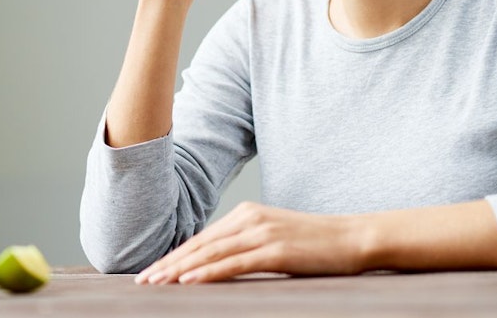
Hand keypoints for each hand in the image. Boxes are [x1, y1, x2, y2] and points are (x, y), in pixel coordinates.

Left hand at [134, 202, 363, 284]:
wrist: (354, 237)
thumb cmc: (317, 244)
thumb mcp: (276, 238)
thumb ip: (248, 245)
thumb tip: (220, 263)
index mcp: (247, 213)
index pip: (203, 238)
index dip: (175, 255)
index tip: (153, 270)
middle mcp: (250, 218)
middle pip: (200, 245)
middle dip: (169, 264)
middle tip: (143, 280)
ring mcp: (262, 233)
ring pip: (211, 254)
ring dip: (179, 270)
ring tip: (156, 283)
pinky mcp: (275, 251)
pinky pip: (234, 263)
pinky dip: (207, 273)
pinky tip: (188, 282)